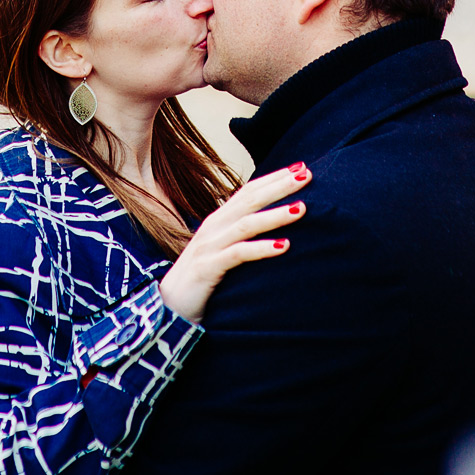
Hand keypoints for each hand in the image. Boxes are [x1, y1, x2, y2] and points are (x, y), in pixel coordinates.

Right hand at [158, 163, 310, 323]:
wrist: (168, 307)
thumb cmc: (202, 279)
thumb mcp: (223, 251)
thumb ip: (241, 237)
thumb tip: (273, 228)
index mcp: (219, 220)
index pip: (249, 191)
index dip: (274, 178)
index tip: (300, 166)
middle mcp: (214, 227)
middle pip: (250, 199)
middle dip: (280, 186)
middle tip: (306, 174)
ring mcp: (209, 246)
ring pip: (246, 223)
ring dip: (275, 214)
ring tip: (301, 208)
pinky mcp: (207, 268)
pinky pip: (238, 254)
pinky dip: (261, 248)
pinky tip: (284, 246)